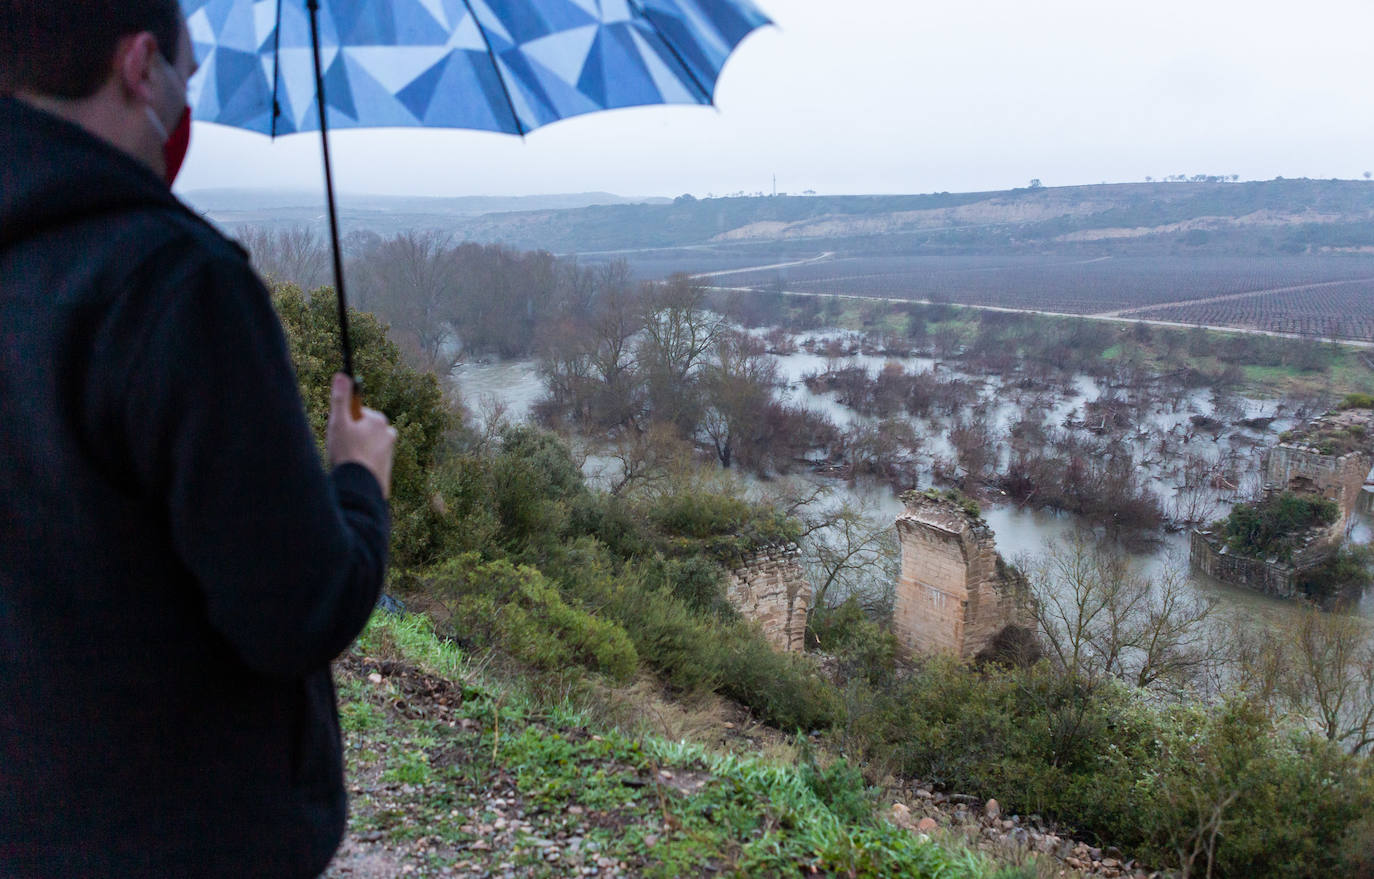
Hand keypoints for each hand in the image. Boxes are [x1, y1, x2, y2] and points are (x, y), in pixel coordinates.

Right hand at [326, 373, 397, 498]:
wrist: (360, 488)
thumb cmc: (348, 453)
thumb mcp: (339, 423)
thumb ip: (340, 398)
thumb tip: (342, 374)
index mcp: (379, 420)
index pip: (356, 414)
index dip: (344, 424)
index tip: (340, 434)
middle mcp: (388, 434)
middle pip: (361, 430)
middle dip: (350, 437)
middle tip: (341, 449)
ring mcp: (389, 451)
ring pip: (365, 445)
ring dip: (355, 451)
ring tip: (348, 462)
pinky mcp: (387, 467)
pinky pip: (369, 460)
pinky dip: (361, 464)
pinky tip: (355, 471)